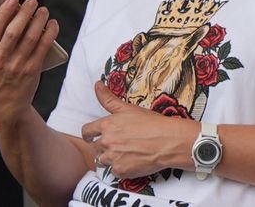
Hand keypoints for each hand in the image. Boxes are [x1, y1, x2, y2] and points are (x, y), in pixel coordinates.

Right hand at [0, 0, 58, 120]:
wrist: (5, 103)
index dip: (3, 13)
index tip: (12, 0)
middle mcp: (0, 60)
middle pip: (14, 32)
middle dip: (24, 13)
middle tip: (31, 1)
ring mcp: (17, 65)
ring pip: (30, 38)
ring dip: (39, 21)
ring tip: (43, 10)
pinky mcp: (32, 70)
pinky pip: (43, 48)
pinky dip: (49, 34)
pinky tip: (52, 24)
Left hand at [80, 82, 194, 179]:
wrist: (168, 141)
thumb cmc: (151, 123)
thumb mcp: (128, 108)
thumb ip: (108, 99)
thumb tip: (96, 84)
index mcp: (106, 125)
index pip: (86, 131)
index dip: (89, 134)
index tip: (91, 136)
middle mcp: (106, 142)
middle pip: (95, 147)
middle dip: (104, 145)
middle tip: (119, 143)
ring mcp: (113, 158)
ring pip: (102, 160)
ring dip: (110, 158)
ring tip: (125, 153)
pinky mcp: (120, 171)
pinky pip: (114, 171)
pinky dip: (121, 167)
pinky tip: (132, 161)